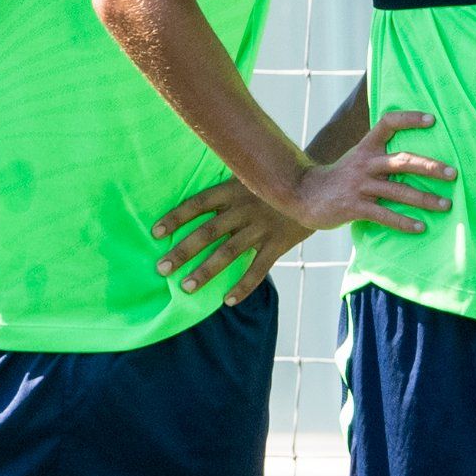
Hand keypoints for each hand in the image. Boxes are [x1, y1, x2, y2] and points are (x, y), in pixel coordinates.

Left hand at [154, 174, 311, 302]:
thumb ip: (229, 184)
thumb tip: (201, 194)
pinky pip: (258, 269)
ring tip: (186, 288)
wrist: (320, 187)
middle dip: (183, 251)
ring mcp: (262, 228)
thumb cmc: (279, 180)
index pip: (198, 204)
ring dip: (206, 272)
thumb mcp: (253, 174)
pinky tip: (227, 300)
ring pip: (228, 253)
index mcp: (234, 190)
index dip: (176, 218)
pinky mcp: (279, 244)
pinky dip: (243, 286)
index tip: (155, 233)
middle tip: (161, 268)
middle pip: (208, 232)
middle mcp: (245, 209)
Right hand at [285, 109, 455, 232]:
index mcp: (366, 147)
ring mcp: (359, 185)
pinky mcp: (354, 207)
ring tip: (446, 205)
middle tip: (453, 174)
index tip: (433, 119)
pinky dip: (404, 222)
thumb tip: (416, 158)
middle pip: (402, 160)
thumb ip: (381, 156)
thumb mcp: (358, 158)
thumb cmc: (341, 178)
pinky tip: (420, 227)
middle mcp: (364, 163)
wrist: (304, 195)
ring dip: (424, 199)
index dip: (410, 119)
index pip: (388, 123)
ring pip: (397, 191)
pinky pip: (384, 215)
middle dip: (430, 167)